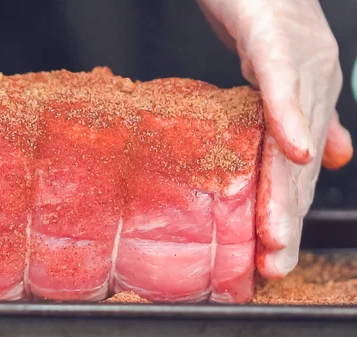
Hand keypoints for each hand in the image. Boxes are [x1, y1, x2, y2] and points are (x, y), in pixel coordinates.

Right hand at [198, 0, 353, 277]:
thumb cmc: (265, 22)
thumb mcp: (282, 77)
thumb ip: (304, 118)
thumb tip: (323, 160)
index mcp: (312, 102)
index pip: (299, 168)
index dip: (289, 212)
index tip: (276, 255)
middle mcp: (316, 89)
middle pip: (299, 165)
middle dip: (287, 219)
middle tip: (276, 264)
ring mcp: (301, 66)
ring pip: (292, 136)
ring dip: (286, 190)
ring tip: (276, 237)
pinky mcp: (276, 42)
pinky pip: (283, 85)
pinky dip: (290, 121)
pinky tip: (299, 154)